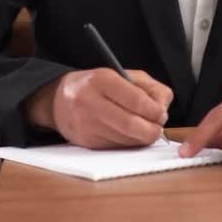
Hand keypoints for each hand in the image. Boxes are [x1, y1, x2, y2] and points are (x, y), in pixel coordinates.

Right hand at [24, 69, 172, 148]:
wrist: (58, 100)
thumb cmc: (96, 85)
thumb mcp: (121, 74)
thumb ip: (148, 87)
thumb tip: (163, 106)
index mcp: (102, 80)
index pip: (136, 100)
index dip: (155, 110)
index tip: (162, 113)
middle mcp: (90, 102)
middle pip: (131, 124)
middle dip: (152, 129)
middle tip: (158, 127)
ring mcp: (86, 124)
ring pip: (125, 139)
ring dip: (142, 138)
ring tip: (145, 129)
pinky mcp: (85, 142)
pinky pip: (116, 147)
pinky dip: (129, 144)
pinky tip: (130, 135)